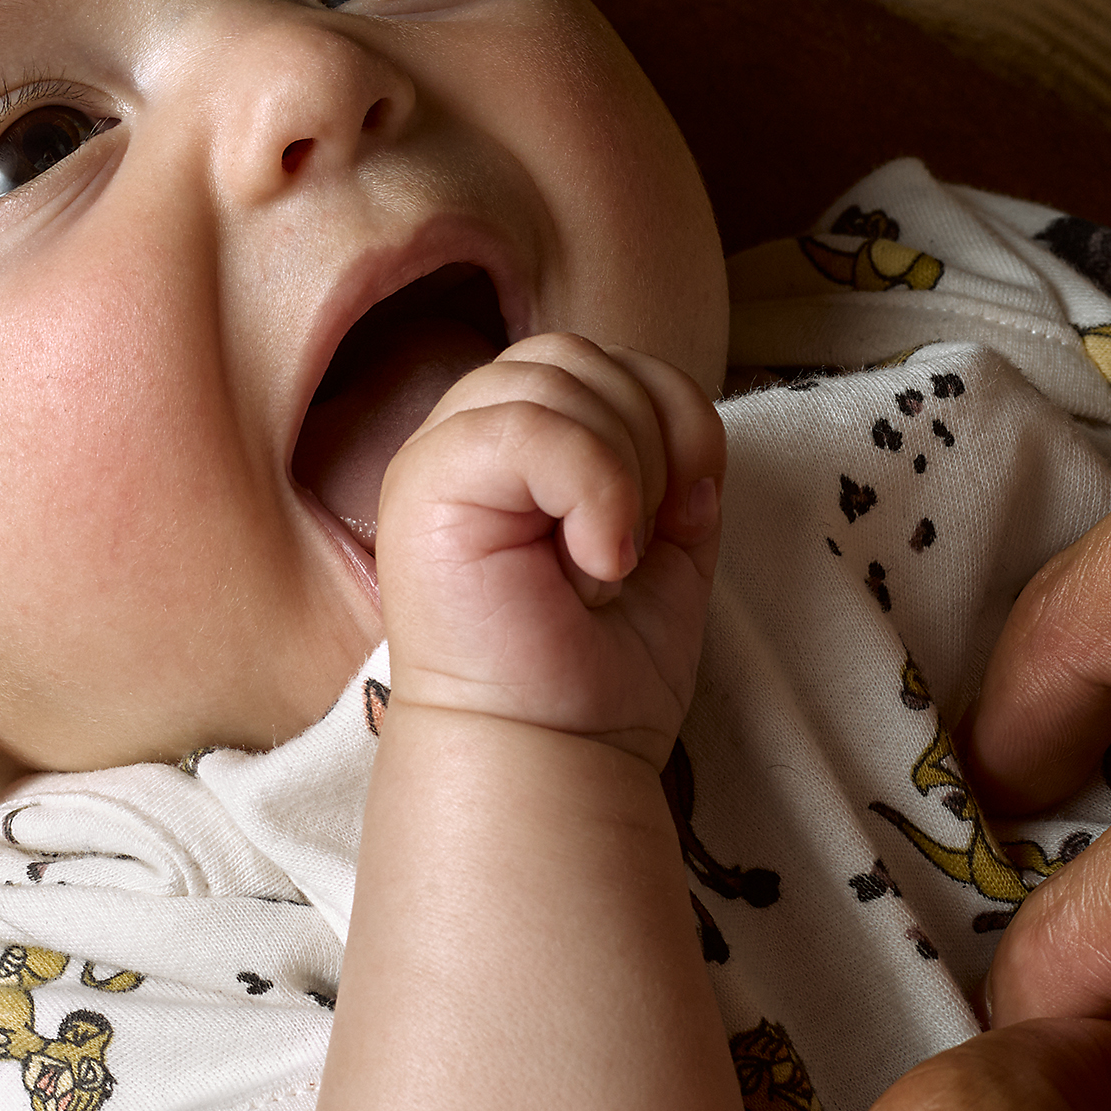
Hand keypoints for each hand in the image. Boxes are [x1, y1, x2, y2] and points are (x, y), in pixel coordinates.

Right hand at [374, 333, 724, 760]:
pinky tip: (594, 562)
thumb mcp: (666, 543)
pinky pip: (530, 424)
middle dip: (648, 439)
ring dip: (623, 470)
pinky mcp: (424, 484)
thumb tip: (687, 431)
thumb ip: (675, 463)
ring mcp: (438, 456)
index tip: (683, 516)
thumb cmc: (595, 672)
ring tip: (608, 560)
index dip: (671, 417)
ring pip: (558, 376)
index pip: (604, 360)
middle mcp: (468, 438)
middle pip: (578, 354)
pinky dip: (594, 488)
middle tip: (637, 546)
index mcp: (517, 445)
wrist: (549, 756)